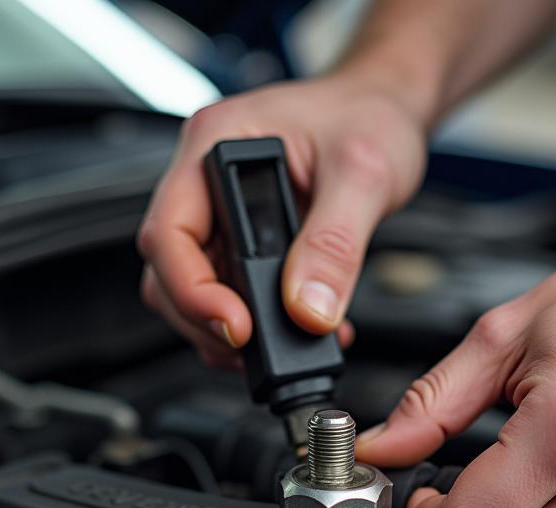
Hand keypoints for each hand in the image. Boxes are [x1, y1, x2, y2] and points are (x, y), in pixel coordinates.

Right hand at [138, 73, 427, 368]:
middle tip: (258, 348)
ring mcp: (221, 217)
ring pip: (193, 294)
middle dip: (206, 322)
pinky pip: (230, 298)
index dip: (192, 291)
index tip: (237, 326)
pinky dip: (257, 328)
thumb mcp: (364, 174)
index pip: (168, 233)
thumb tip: (308, 309)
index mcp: (215, 144)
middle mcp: (206, 182)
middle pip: (169, 274)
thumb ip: (335, 244)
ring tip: (282, 345)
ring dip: (228, 333)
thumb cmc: (369, 115)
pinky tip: (297, 332)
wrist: (386, 112)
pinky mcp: (243, 246)